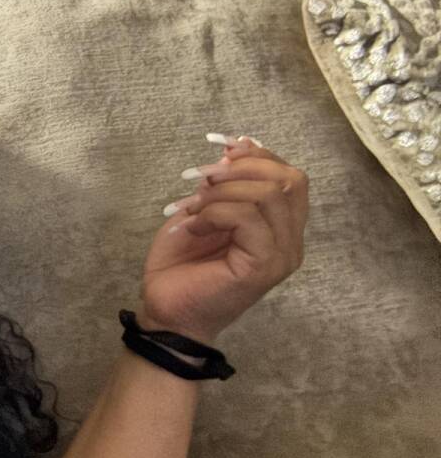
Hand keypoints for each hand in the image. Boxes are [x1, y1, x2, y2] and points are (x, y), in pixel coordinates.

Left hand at [138, 137, 309, 344]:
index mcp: (281, 227)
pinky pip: (247, 218)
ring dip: (221, 192)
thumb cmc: (183, 265)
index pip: (291, 176)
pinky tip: (194, 226)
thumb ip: (224, 184)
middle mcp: (290, 241)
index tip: (221, 149)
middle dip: (241, 168)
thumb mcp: (202, 211)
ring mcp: (282, 255)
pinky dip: (214, 212)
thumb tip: (234, 147)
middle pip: (289, 179)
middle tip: (202, 179)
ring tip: (194, 208)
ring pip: (268, 194)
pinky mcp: (264, 266)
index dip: (258, 155)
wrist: (167, 310)